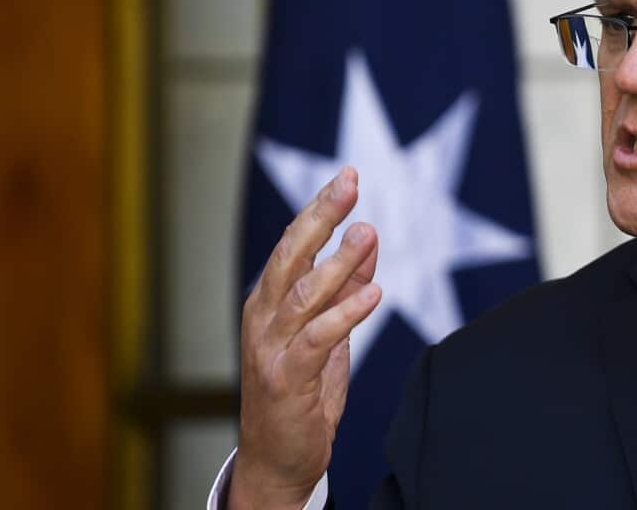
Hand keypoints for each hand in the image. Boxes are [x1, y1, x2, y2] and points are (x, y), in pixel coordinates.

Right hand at [230, 167, 381, 509]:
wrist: (276, 460)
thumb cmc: (300, 393)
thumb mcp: (327, 331)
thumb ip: (344, 286)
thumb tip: (366, 238)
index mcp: (268, 302)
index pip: (292, 244)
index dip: (319, 208)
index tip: (347, 176)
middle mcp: (263, 319)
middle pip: (290, 256)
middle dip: (320, 216)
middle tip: (350, 182)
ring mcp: (271, 350)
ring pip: (303, 294)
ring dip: (337, 262)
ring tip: (366, 232)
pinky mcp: (288, 380)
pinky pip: (318, 340)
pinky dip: (345, 313)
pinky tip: (373, 293)